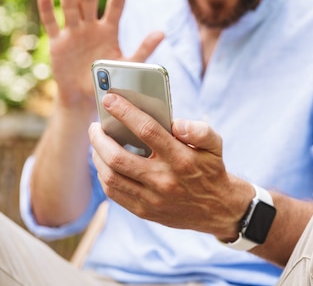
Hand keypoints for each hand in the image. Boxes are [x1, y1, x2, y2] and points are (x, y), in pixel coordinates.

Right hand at [38, 0, 163, 111]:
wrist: (84, 97)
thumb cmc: (108, 80)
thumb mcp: (127, 65)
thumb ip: (144, 49)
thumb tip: (163, 32)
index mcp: (109, 30)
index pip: (115, 7)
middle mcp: (90, 27)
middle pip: (89, 0)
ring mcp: (73, 32)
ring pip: (70, 7)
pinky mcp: (57, 42)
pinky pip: (52, 23)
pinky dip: (48, 9)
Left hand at [89, 93, 251, 238]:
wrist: (217, 209)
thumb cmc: (211, 170)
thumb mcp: (215, 145)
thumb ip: (200, 130)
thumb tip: (177, 123)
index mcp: (180, 159)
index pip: (147, 130)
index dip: (125, 112)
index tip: (109, 99)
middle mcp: (164, 180)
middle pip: (118, 157)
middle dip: (100, 138)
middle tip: (95, 126)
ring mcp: (152, 199)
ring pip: (111, 177)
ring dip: (98, 157)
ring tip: (97, 143)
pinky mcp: (144, 211)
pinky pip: (114, 193)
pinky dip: (104, 176)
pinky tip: (104, 163)